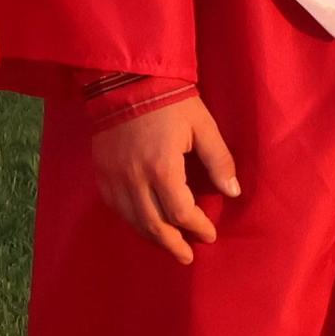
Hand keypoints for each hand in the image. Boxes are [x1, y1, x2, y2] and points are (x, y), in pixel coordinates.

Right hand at [89, 93, 239, 265]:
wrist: (125, 80)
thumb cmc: (169, 101)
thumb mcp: (202, 125)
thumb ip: (218, 160)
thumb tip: (233, 191)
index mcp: (162, 168)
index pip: (181, 213)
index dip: (197, 227)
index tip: (209, 233)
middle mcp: (135, 178)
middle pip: (155, 225)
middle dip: (174, 244)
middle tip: (187, 255)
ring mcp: (114, 177)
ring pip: (133, 220)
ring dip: (152, 237)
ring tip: (167, 245)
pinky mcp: (102, 171)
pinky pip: (115, 206)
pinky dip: (130, 220)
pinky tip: (142, 222)